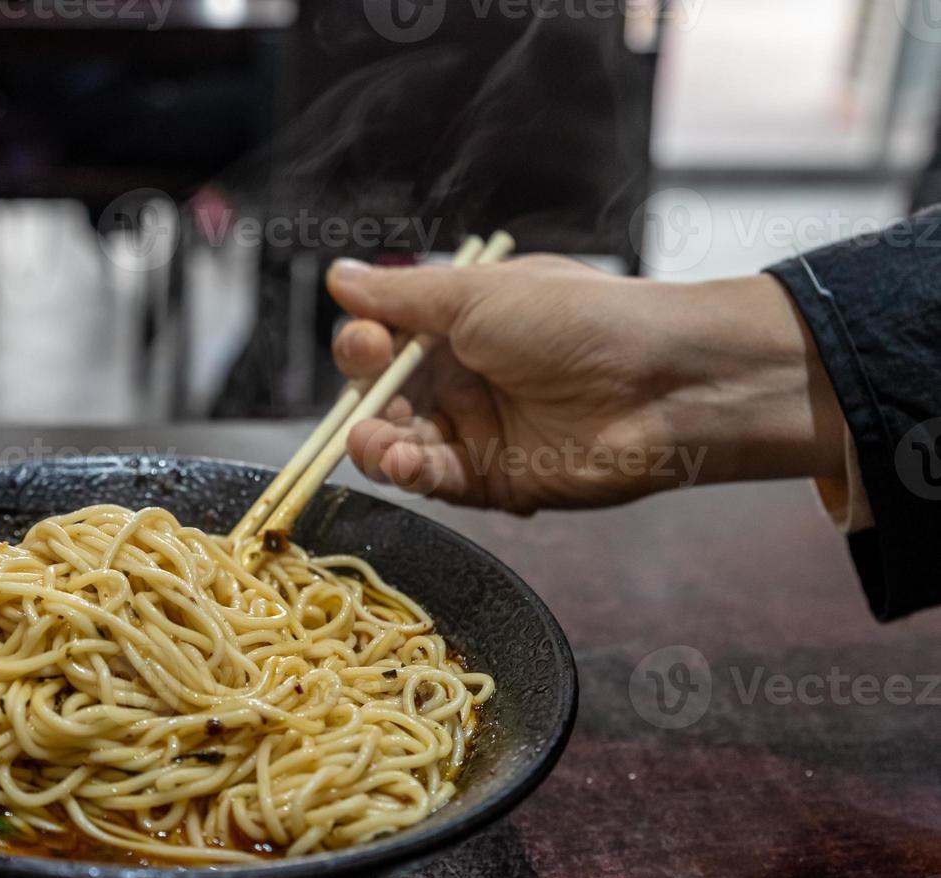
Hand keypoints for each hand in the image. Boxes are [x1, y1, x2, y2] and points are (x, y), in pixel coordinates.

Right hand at [326, 255, 846, 513]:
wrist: (661, 384)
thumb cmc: (576, 321)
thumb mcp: (478, 294)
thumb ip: (402, 297)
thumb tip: (337, 276)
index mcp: (459, 325)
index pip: (385, 341)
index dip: (364, 347)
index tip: (368, 344)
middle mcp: (463, 377)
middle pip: (383, 397)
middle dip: (363, 401)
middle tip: (369, 402)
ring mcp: (478, 431)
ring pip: (400, 443)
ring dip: (376, 443)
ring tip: (375, 442)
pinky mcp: (495, 480)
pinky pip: (436, 481)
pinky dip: (411, 473)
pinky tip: (403, 463)